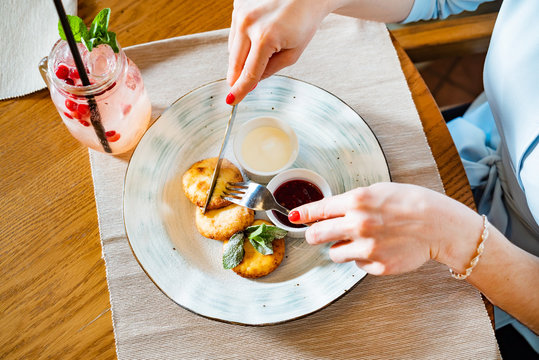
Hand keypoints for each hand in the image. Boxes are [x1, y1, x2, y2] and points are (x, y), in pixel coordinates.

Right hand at [226, 0, 330, 103]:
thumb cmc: (304, 20)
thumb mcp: (293, 53)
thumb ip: (269, 70)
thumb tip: (251, 82)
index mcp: (265, 37)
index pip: (248, 72)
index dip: (240, 90)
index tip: (232, 101)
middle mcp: (248, 23)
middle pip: (234, 62)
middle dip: (238, 76)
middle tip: (243, 85)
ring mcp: (241, 12)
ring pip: (232, 48)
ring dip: (242, 55)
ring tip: (264, 46)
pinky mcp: (238, 4)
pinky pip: (234, 31)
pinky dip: (243, 38)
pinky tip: (258, 31)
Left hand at [289, 183, 483, 274]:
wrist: (438, 225)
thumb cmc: (409, 203)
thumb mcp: (377, 190)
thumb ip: (351, 201)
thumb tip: (328, 211)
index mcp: (357, 201)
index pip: (318, 210)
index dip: (302, 215)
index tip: (293, 218)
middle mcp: (358, 224)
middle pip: (317, 235)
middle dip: (313, 235)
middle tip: (318, 235)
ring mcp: (367, 247)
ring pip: (334, 253)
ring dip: (341, 247)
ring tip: (362, 239)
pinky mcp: (377, 265)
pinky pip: (356, 264)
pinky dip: (362, 258)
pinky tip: (379, 248)